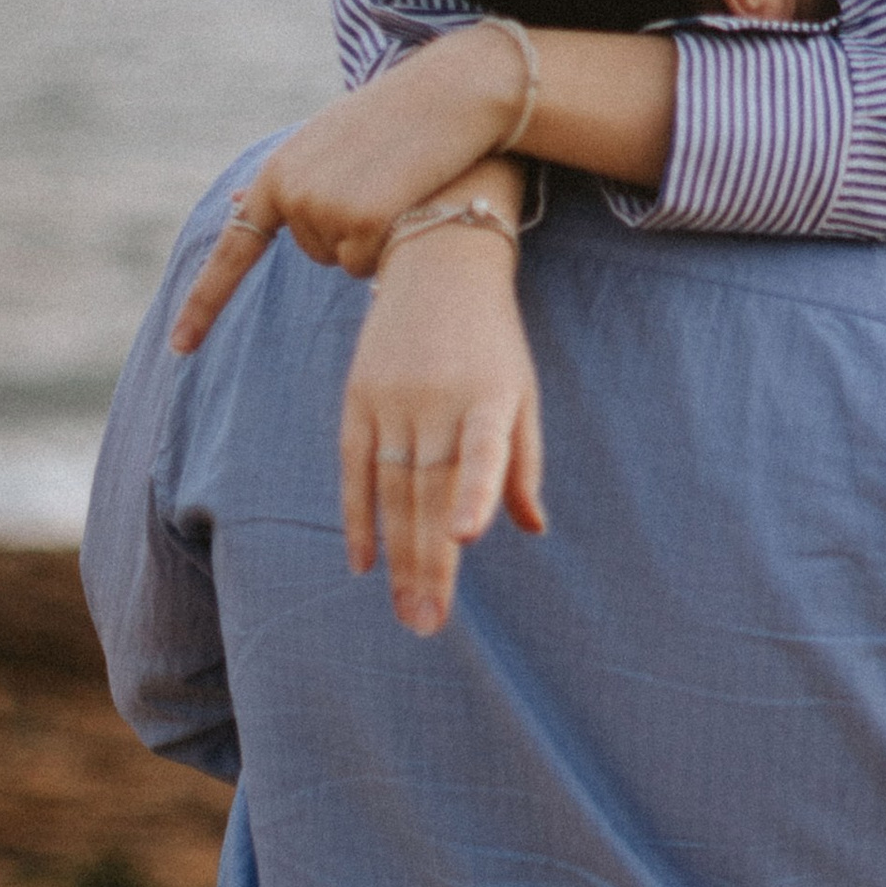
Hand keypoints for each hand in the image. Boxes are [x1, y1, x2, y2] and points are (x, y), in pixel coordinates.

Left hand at [171, 27, 523, 354]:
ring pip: (343, 262)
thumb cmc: (396, 115)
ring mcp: (322, 208)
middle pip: (315, 253)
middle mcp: (290, 194)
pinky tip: (408, 203)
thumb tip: (237, 203)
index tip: (181, 347)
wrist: (450, 93)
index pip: (234, 250)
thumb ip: (284, 179)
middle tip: (381, 184)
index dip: (204, 303)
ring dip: (371, 238)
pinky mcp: (360, 221)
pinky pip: (367, 266)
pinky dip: (388, 247)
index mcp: (277, 173)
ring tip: (397, 187)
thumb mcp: (326, 141)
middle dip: (348, 231)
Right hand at [340, 204, 546, 633]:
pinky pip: (354, 469)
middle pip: (430, 491)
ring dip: (398, 557)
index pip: (485, 450)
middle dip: (430, 563)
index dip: (476, 493)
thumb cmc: (492, 340)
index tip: (469, 537)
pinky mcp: (358, 400)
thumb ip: (522, 461)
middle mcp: (438, 400)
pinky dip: (358, 518)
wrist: (437, 262)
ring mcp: (392, 400)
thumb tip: (531, 529)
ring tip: (408, 611)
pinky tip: (364, 564)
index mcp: (491, 397)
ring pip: (392, 490)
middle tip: (427, 624)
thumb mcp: (523, 390)